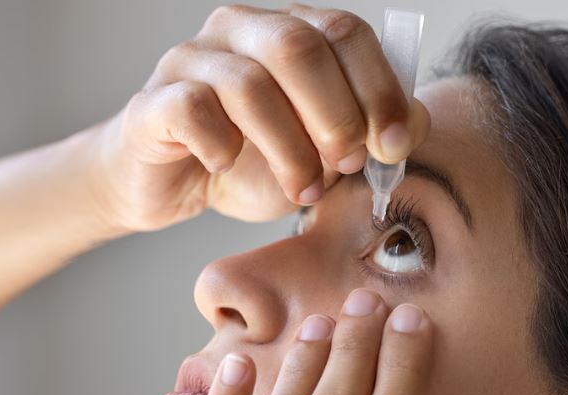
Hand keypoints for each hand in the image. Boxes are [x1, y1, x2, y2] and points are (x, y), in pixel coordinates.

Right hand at [86, 4, 429, 231]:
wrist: (174, 186)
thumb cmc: (255, 164)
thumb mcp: (327, 154)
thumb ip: (372, 134)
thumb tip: (413, 124)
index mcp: (291, 31)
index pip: (346, 32)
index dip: (380, 89)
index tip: (395, 146)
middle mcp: (241, 30)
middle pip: (299, 47)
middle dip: (337, 115)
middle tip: (347, 166)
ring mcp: (192, 60)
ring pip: (250, 84)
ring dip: (288, 148)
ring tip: (301, 191)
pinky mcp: (154, 100)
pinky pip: (193, 109)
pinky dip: (222, 145)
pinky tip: (229, 167)